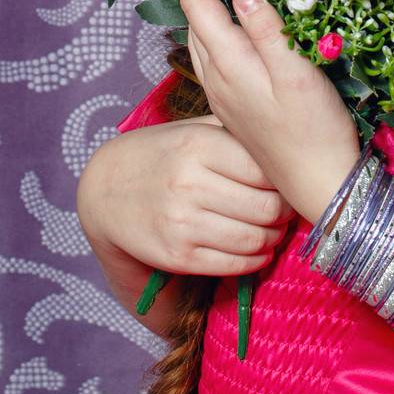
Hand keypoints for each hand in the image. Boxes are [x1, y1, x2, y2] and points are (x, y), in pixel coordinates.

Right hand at [79, 114, 296, 277]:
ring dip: (273, 238)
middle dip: (285, 213)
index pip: (266, 170)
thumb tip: (290, 142)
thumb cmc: (162, 154)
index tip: (287, 182)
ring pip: (254, 239)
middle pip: (267, 208)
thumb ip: (236, 132)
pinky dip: (255, 260)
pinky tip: (256, 249)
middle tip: (285, 210)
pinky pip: (234, 264)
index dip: (284, 180)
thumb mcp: (193, 129)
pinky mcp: (177, 256)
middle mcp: (189, 183)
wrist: (104, 191)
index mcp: (199, 145)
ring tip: (273, 229)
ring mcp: (181, 223)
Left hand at [180, 0, 362, 223]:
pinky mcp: (237, 104)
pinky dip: (226, 27)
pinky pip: (220, 55)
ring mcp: (224, 93)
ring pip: (205, 36)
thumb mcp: (296, 74)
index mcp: (226, 63)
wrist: (319, 186)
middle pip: (195, 15)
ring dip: (214, 2)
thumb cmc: (314, 130)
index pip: (195, 0)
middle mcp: (216, 76)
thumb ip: (266, 30)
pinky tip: (252, 24)